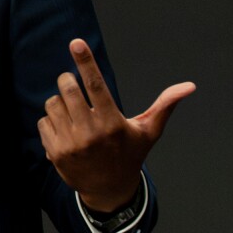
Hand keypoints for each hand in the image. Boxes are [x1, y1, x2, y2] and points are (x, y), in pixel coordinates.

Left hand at [38, 39, 195, 211]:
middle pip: (67, 89)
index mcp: (112, 122)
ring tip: (73, 114)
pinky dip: (50, 121)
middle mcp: (90, 132)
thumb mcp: (148, 131)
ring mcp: (70, 143)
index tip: (76, 42)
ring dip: (59, 103)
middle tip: (71, 82)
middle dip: (67, 80)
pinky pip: (42, 121)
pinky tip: (64, 131)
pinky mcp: (54, 152)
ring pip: (52, 104)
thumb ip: (165, 105)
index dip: (86, 61)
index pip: (95, 85)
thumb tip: (189, 86)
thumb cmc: (130, 154)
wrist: (109, 190)